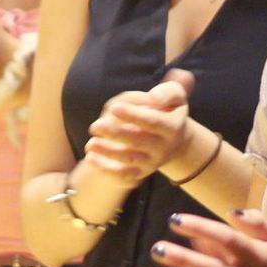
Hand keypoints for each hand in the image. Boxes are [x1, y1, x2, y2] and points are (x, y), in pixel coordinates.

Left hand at [83, 69, 192, 183]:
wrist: (175, 142)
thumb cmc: (168, 111)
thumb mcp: (175, 97)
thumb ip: (168, 92)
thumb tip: (154, 97)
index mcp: (172, 128)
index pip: (153, 122)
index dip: (134, 115)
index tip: (114, 108)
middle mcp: (163, 148)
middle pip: (139, 141)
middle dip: (116, 134)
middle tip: (95, 126)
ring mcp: (151, 162)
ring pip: (129, 159)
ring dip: (108, 153)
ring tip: (91, 144)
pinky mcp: (141, 173)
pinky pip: (124, 174)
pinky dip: (107, 169)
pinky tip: (91, 158)